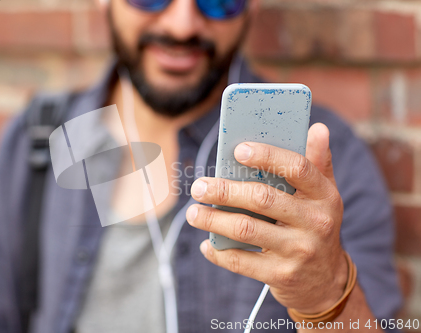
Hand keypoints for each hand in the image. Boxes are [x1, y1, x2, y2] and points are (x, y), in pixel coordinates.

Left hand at [186, 123, 348, 313]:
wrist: (326, 281)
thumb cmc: (316, 226)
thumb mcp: (324, 195)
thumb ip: (318, 162)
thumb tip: (317, 128)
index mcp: (325, 195)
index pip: (296, 168)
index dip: (266, 156)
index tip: (238, 150)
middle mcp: (315, 222)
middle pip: (262, 198)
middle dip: (224, 191)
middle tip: (198, 187)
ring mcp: (298, 250)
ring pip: (245, 229)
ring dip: (213, 220)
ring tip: (193, 213)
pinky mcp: (281, 275)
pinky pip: (241, 261)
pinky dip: (219, 253)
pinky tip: (206, 245)